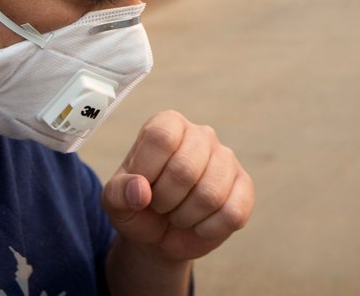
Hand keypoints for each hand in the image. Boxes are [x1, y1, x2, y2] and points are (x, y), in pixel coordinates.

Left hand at [102, 110, 253, 262]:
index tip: (140, 186)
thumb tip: (140, 191)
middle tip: (159, 205)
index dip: (147, 170)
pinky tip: (199, 224)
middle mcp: (201, 134)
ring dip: (186, 216)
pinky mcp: (244, 186)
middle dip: (165, 200)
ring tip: (178, 213)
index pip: (161, 137)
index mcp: (168, 124)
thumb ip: (119, 192)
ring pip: (211, 194)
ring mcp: (226, 159)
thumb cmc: (137, 207)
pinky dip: (209, 228)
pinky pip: (233, 213)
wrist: (160, 234)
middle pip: (185, 168)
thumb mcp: (115, 201)